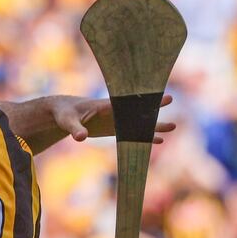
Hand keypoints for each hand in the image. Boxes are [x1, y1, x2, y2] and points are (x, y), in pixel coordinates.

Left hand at [52, 94, 174, 143]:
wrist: (63, 114)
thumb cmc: (64, 114)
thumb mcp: (67, 121)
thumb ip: (75, 129)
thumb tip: (80, 138)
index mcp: (103, 105)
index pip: (123, 103)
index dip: (137, 101)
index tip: (148, 97)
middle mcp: (112, 111)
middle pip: (135, 109)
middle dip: (152, 106)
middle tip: (170, 99)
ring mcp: (115, 120)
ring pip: (137, 122)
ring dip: (153, 125)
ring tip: (173, 127)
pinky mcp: (114, 129)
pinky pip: (132, 133)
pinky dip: (144, 136)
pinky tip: (159, 140)